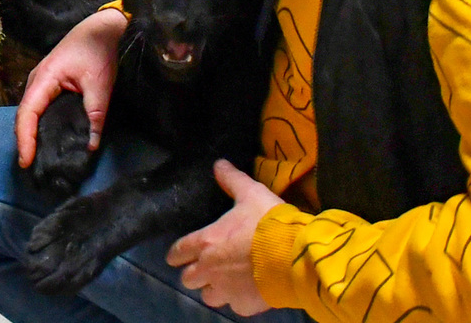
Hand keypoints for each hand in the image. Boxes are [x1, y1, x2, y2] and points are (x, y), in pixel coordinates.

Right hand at [16, 7, 126, 167]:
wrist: (103, 27)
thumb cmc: (98, 50)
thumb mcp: (100, 83)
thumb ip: (95, 114)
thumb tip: (92, 144)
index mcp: (44, 78)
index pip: (27, 114)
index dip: (25, 139)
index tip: (26, 161)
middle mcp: (36, 80)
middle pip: (24, 115)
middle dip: (24, 141)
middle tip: (30, 166)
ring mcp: (41, 81)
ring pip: (30, 112)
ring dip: (30, 133)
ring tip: (35, 157)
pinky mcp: (49, 83)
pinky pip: (38, 107)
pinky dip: (38, 124)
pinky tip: (45, 138)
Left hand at [167, 159, 284, 315]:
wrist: (293, 255)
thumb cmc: (268, 222)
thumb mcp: (251, 194)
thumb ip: (232, 180)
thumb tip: (218, 164)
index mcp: (206, 242)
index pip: (177, 252)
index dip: (177, 253)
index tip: (180, 254)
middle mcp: (209, 269)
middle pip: (188, 279)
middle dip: (195, 272)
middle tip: (208, 265)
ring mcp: (225, 290)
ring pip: (207, 296)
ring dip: (213, 288)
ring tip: (227, 280)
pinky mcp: (242, 306)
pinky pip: (233, 305)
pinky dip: (238, 298)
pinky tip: (248, 290)